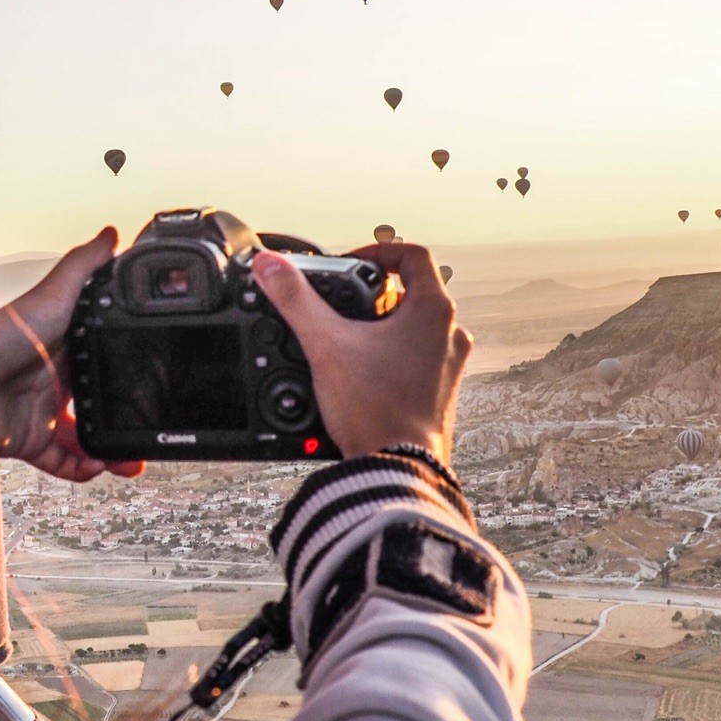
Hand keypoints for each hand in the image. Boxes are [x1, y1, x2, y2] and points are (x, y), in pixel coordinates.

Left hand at [0, 230, 144, 483]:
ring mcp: (41, 411)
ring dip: (112, 450)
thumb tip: (111, 233)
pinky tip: (101, 465)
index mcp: (63, 344)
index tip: (154, 373)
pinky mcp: (29, 441)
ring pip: (88, 436)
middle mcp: (54, 379)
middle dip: (127, 414)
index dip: (129, 365)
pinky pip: (64, 462)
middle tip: (150, 423)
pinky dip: (83, 468)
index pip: (104, 355)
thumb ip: (83, 267)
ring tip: (132, 459)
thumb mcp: (49, 296)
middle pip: (101, 399)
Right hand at [249, 240, 471, 465]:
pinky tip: (360, 372)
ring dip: (381, 326)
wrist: (397, 469)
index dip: (377, 250)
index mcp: (433, 311)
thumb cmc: (374, 409)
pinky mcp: (439, 392)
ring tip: (346, 342)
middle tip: (340, 306)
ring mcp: (448, 365)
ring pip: (414, 326)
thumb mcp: (324, 344)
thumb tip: (270, 265)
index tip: (350, 264)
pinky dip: (389, 355)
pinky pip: (415, 358)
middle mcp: (450, 335)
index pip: (412, 254)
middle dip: (372, 294)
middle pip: (412, 291)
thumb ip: (294, 299)